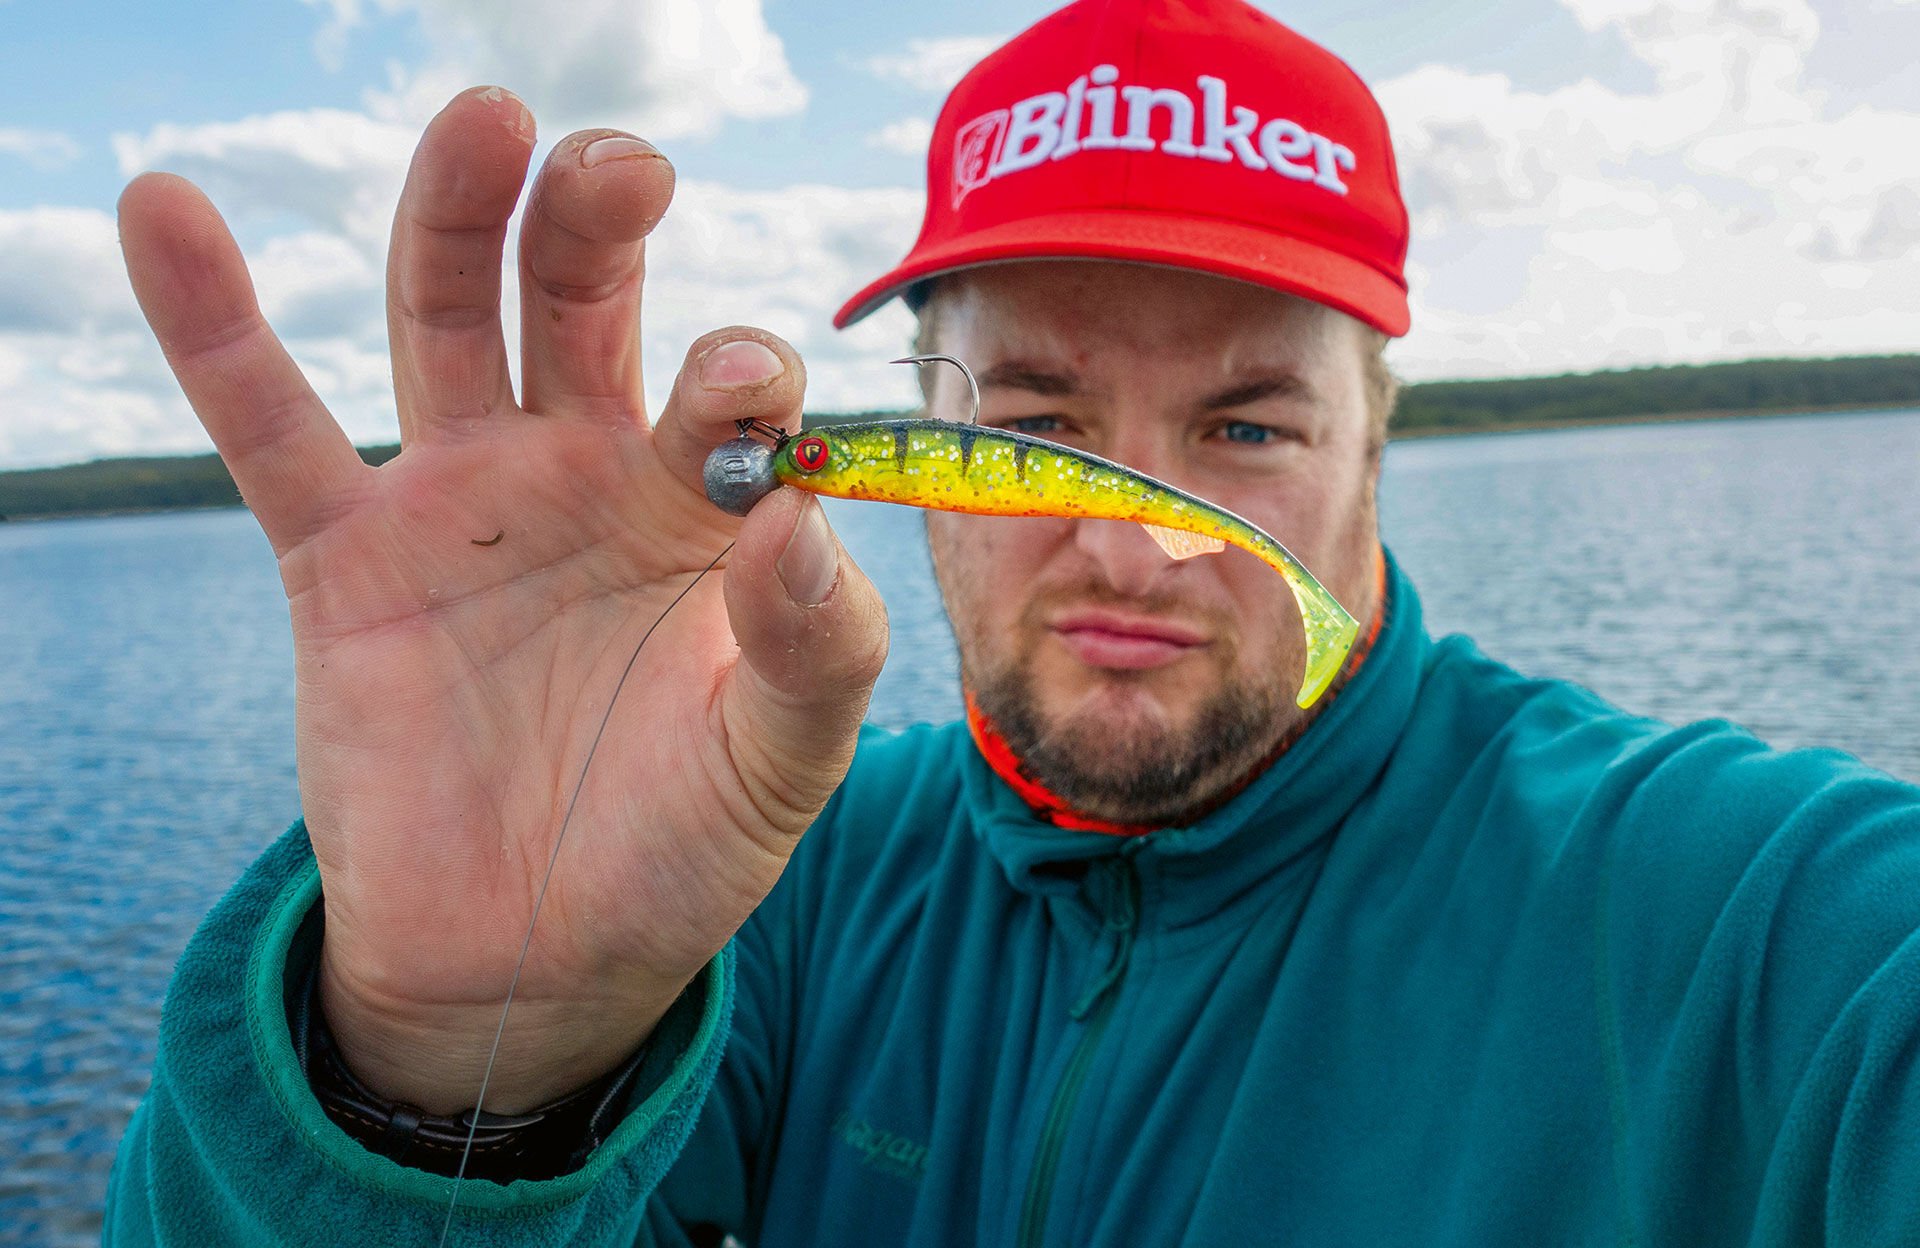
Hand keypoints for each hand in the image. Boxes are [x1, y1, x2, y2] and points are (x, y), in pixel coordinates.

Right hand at [117, 86, 887, 1112]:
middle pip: (584, 304)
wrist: (537, 960)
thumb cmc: (679, 846)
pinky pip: (270, 429)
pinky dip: (216, 326)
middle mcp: (583, 476)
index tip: (748, 394)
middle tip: (619, 163)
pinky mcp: (346, 560)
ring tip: (486, 122)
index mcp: (701, 513)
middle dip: (596, 222)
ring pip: (448, 322)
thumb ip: (814, 648)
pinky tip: (171, 212)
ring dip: (456, 216)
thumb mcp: (778, 764)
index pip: (727, 402)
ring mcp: (461, 504)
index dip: (743, 380)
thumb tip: (801, 515)